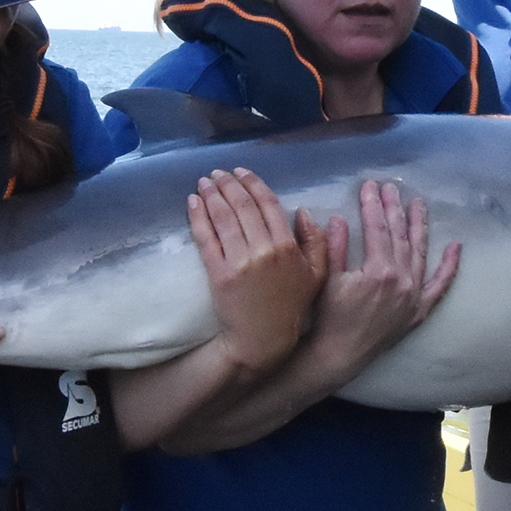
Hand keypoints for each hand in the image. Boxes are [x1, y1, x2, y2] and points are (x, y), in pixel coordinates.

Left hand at [187, 167, 325, 369]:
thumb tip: (303, 211)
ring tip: (204, 182)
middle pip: (242, 206)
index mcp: (287, 246)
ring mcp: (239, 261)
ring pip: (223, 217)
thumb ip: (317, 241)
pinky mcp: (218, 273)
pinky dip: (198, 217)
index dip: (253, 183)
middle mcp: (263, 250)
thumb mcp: (317, 274)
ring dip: (212, 194)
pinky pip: (206, 238)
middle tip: (217, 173)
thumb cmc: (290, 306)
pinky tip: (193, 202)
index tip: (241, 172)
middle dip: (228, 184)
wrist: (262, 339)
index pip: (267, 204)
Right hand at [307, 180, 461, 365]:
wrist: (340, 355)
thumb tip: (338, 217)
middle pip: (400, 235)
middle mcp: (402, 280)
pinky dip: (450, 267)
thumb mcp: (327, 278)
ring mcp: (414, 296)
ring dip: (420, 226)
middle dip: (394, 209)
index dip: (372, 205)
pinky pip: (440, 286)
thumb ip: (334, 246)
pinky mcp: (420, 311)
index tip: (369, 186)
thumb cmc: (330, 317)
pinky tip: (456, 246)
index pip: (378, 228)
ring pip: (420, 253)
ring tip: (418, 204)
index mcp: (379, 270)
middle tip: (391, 187)